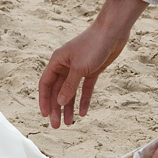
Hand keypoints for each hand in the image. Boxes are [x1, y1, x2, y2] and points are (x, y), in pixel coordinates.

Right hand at [38, 0, 147, 127]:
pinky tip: (83, 113)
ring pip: (70, 92)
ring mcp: (78, 69)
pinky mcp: (91, 71)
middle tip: (56, 125)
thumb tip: (60, 102)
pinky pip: (84, 89)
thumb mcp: (79, 68)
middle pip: (57, 91)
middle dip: (56, 108)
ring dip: (69, 107)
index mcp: (57, 62)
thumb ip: (69, 86)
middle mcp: (65, 66)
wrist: (113, 31)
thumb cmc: (93, 44)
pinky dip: (83, 100)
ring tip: (69, 123)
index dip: (44, 100)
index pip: (46, 84)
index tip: (45, 115)